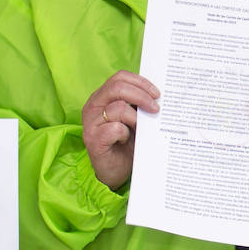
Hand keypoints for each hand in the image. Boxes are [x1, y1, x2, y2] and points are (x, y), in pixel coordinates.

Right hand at [81, 70, 160, 189]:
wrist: (114, 172)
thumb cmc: (125, 144)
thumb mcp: (133, 120)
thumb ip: (137, 105)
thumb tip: (158, 95)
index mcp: (102, 97)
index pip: (120, 77)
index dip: (140, 82)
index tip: (157, 94)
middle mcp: (93, 106)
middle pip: (118, 87)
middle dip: (142, 96)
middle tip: (156, 109)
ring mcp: (91, 123)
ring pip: (119, 108)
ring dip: (136, 119)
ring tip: (140, 130)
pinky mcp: (93, 139)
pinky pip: (115, 128)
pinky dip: (126, 134)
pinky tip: (125, 141)